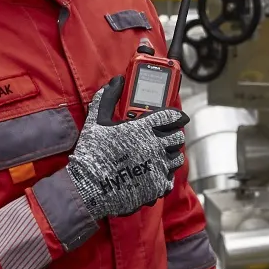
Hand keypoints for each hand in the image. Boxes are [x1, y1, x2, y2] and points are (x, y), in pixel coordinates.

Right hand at [62, 79, 186, 222]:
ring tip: (161, 154)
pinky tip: (156, 173)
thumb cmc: (91, 154)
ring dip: (171, 154)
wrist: (88, 188)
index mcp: (143, 128)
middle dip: (173, 135)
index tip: (179, 117)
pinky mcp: (158, 186)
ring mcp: (158, 167)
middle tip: (166, 136)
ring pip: (177, 158)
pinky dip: (165, 175)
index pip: (171, 117)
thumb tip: (116, 81)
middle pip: (177, 137)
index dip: (178, 116)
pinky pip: (170, 178)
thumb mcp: (95, 121)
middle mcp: (155, 146)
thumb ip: (106, 98)